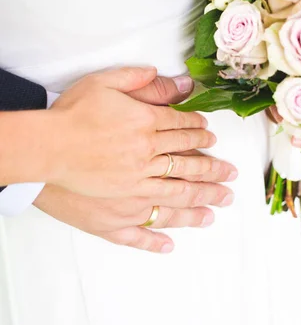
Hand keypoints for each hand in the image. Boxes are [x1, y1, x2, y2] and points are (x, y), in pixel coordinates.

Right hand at [34, 68, 237, 251]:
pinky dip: (156, 238)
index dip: (200, 133)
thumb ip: (141, 81)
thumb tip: (176, 82)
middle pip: (189, 167)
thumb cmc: (71, 115)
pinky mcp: (115, 214)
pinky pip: (141, 232)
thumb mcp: (105, 83)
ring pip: (177, 197)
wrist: (44, 147)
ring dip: (202, 200)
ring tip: (220, 204)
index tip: (212, 138)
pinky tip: (171, 244)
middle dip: (214, 171)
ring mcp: (134, 191)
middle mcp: (147, 161)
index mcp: (146, 129)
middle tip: (231, 176)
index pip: (182, 131)